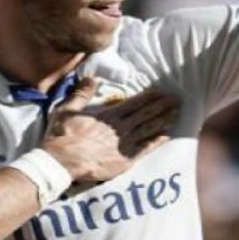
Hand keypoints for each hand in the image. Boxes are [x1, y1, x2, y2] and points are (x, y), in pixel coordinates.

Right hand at [40, 78, 178, 182]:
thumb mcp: (66, 109)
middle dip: (162, 106)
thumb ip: (81, 93)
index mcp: (108, 115)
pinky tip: (167, 136)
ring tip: (177, 114)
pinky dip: (157, 141)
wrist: (61, 162)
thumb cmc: (61, 136)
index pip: (133, 103)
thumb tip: (92, 78)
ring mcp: (124, 144)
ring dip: (164, 121)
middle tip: (177, 100)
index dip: (149, 97)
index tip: (161, 91)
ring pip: (149, 129)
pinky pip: (145, 149)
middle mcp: (120, 128)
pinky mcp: (124, 161)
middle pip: (145, 115)